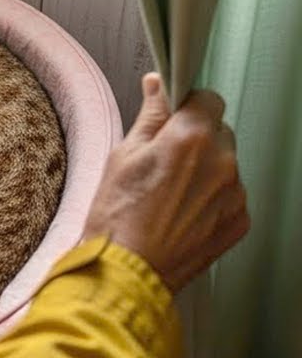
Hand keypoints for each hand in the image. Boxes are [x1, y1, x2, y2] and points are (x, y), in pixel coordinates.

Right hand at [83, 73, 248, 291]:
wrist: (127, 270)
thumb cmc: (117, 217)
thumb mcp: (123, 156)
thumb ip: (150, 116)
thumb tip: (157, 87)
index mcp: (190, 138)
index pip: (207, 99)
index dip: (187, 106)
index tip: (173, 117)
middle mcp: (221, 162)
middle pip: (218, 131)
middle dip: (195, 139)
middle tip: (162, 162)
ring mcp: (234, 193)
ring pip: (224, 165)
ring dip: (204, 170)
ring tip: (168, 194)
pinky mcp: (239, 220)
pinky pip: (229, 195)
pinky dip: (210, 199)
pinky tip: (180, 212)